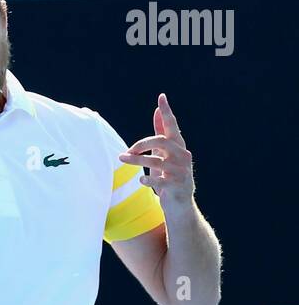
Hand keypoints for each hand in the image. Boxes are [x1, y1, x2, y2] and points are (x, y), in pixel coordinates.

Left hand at [117, 93, 193, 208]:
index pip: (172, 126)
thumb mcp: (164, 155)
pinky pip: (159, 181)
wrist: (180, 206)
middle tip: (128, 150)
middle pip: (161, 142)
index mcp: (179, 147)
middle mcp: (183, 156)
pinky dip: (147, 180)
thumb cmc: (170, 177)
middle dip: (142, 144)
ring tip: (122, 159)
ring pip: (156, 162)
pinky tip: (140, 180)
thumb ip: (161, 135)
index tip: (161, 97)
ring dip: (136, 160)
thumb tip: (156, 111)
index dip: (167, 113)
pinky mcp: (177, 186)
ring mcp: (181, 171)